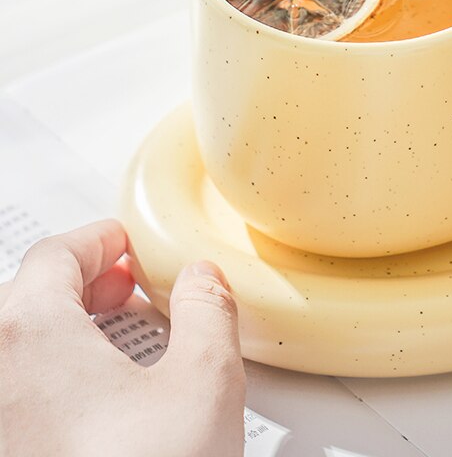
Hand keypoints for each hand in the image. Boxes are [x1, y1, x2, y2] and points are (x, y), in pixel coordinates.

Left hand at [0, 220, 245, 456]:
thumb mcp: (202, 384)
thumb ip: (207, 312)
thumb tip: (203, 280)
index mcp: (29, 338)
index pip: (53, 257)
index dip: (98, 240)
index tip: (124, 240)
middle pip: (28, 297)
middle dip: (84, 283)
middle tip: (126, 285)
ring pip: (20, 348)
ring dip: (68, 330)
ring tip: (119, 341)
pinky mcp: (12, 451)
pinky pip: (20, 393)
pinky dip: (53, 375)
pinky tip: (102, 398)